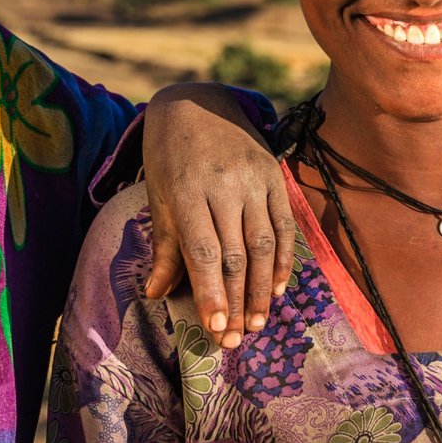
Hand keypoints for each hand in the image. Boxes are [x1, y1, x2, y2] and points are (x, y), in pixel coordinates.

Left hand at [141, 84, 293, 346]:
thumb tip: (157, 293)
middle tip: (234, 339)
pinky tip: (276, 290)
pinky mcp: (275, 176)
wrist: (197, 103)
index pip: (203, 250)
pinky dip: (282, 260)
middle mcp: (225, 185)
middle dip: (235, 300)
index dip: (210, 291)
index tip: (213, 328)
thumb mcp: (158, 196)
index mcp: (188, 190)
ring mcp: (254, 179)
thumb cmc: (169, 156)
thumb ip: (165, 246)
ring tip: (256, 323)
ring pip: (263, 243)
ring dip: (261, 289)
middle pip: (235, 254)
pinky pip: (284, 224)